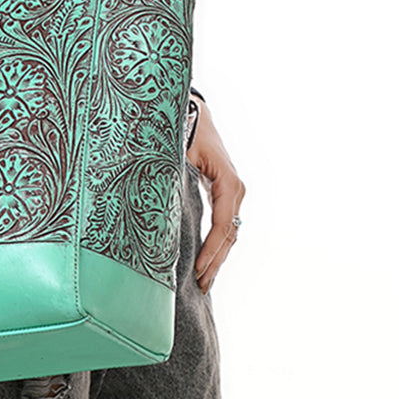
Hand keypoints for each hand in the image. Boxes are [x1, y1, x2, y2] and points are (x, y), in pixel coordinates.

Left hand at [187, 96, 244, 294]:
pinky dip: (217, 244)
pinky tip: (207, 260)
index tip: (199, 271)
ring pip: (229, 233)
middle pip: (229, 235)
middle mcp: (235, 189)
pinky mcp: (224, 191)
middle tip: (201, 287)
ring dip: (218, 257)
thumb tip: (164, 212)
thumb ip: (177, 182)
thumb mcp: (179, 155)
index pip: (222, 226)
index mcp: (228, 183)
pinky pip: (224, 224)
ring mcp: (232, 191)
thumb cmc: (183, 129)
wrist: (192, 110)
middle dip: (215, 262)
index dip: (211, 251)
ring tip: (204, 282)